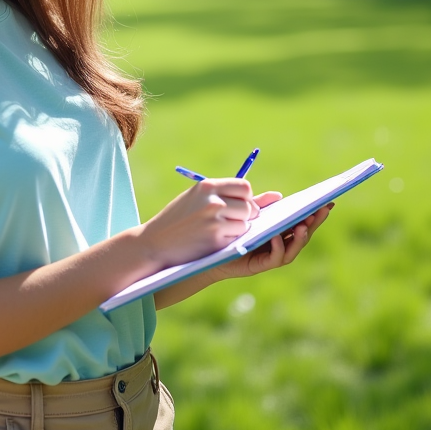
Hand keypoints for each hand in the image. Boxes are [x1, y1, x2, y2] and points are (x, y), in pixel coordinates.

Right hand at [139, 178, 264, 268]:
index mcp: (207, 186)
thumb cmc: (178, 220)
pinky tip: (213, 240)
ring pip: (245, 223)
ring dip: (238, 229)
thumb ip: (230, 195)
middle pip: (248, 206)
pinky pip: (237, 237)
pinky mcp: (215, 239)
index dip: (245, 198)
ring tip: (217, 231)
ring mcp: (214, 220)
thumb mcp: (198, 199)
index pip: (244, 187)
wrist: (153, 243)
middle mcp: (212, 200)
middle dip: (246, 216)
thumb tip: (277, 197)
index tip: (237, 206)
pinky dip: (231, 240)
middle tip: (230, 222)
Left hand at [211, 202, 332, 280]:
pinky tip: (277, 237)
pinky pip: (275, 258)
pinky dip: (279, 247)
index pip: (302, 222)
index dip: (315, 214)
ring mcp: (272, 256)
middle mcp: (280, 245)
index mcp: (280, 232)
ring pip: (293, 249)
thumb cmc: (232, 232)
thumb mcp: (249, 215)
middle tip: (322, 210)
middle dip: (313, 223)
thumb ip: (262, 205)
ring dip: (300, 237)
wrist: (212, 252)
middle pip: (303, 235)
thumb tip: (279, 195)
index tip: (327, 202)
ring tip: (302, 226)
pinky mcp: (260, 265)